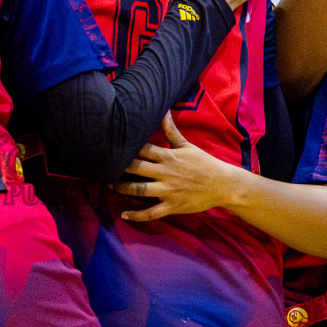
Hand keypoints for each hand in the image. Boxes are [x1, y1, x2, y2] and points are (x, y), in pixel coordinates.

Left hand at [112, 114, 241, 221]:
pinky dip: (137, 215)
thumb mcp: (187, 145)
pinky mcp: (172, 206)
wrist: (223, 184)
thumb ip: (171, 130)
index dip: (125, 147)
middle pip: (136, 168)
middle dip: (119, 167)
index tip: (110, 145)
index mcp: (168, 156)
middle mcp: (165, 172)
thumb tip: (163, 110)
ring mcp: (168, 190)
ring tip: (108, 186)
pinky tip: (124, 215)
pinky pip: (151, 213)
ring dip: (122, 188)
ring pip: (140, 190)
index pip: (142, 149)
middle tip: (103, 166)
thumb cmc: (204, 163)